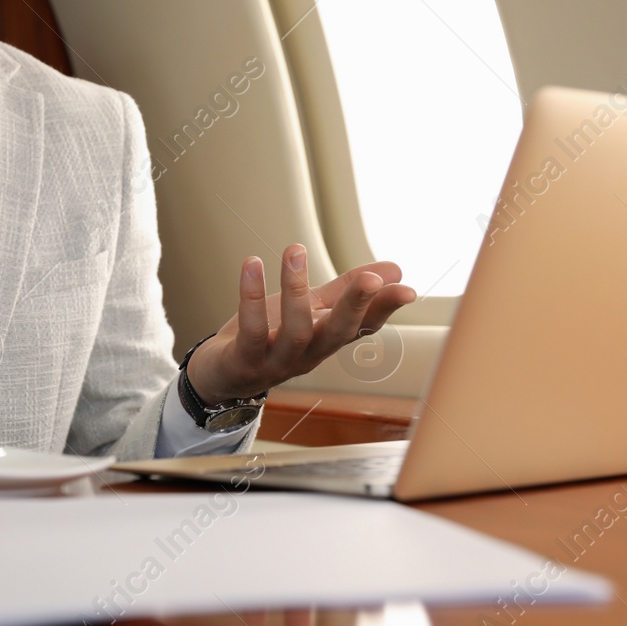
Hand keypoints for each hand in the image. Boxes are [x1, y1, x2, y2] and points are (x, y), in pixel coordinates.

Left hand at [185, 243, 417, 403]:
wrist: (220, 376)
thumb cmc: (269, 338)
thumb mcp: (311, 311)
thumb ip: (345, 291)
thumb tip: (395, 270)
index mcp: (326, 339)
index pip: (363, 324)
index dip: (384, 308)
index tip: (407, 288)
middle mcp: (308, 354)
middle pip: (337, 332)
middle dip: (355, 305)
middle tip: (371, 278)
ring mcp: (276, 361)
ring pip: (295, 331)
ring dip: (296, 290)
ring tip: (295, 249)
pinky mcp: (244, 362)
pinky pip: (251, 330)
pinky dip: (251, 297)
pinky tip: (252, 264)